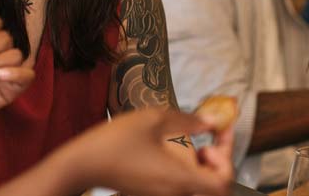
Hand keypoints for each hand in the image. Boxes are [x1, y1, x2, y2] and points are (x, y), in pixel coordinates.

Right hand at [55, 108, 233, 195]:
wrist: (82, 164)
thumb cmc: (115, 141)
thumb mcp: (154, 120)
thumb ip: (188, 120)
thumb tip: (212, 121)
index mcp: (179, 179)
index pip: (222, 184)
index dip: (227, 161)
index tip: (217, 138)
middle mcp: (174, 193)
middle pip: (212, 186)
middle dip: (217, 160)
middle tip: (207, 139)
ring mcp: (162, 195)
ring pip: (196, 185)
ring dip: (201, 164)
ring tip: (191, 141)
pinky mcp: (151, 193)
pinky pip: (179, 185)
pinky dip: (185, 169)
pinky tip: (172, 148)